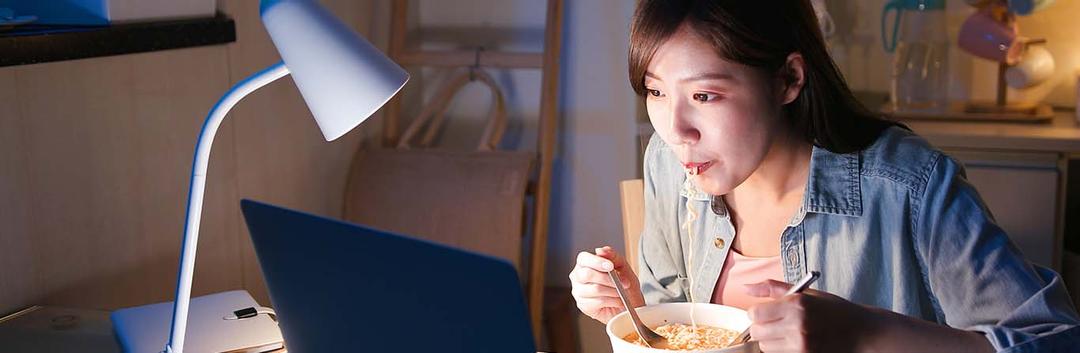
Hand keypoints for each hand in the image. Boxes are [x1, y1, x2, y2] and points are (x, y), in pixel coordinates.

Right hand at [569, 246, 644, 323]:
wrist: (630, 303)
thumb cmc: (624, 283)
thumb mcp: (622, 266)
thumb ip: (613, 256)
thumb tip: (601, 250)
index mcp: (585, 263)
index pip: (583, 258)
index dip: (596, 261)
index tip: (610, 266)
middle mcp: (578, 276)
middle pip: (587, 274)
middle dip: (608, 279)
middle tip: (623, 282)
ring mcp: (578, 292)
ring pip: (595, 289)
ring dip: (613, 291)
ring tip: (622, 292)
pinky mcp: (583, 305)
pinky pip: (598, 302)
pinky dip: (612, 301)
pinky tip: (617, 301)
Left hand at [744, 279, 866, 352]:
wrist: (861, 332)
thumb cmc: (833, 310)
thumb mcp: (805, 293)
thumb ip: (772, 288)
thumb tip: (746, 287)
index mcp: (796, 305)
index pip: (754, 314)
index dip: (758, 312)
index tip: (766, 311)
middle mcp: (797, 326)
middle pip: (757, 332)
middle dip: (762, 327)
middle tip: (777, 322)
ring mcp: (801, 345)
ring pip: (766, 347)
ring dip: (772, 340)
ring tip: (789, 332)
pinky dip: (783, 349)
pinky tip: (797, 341)